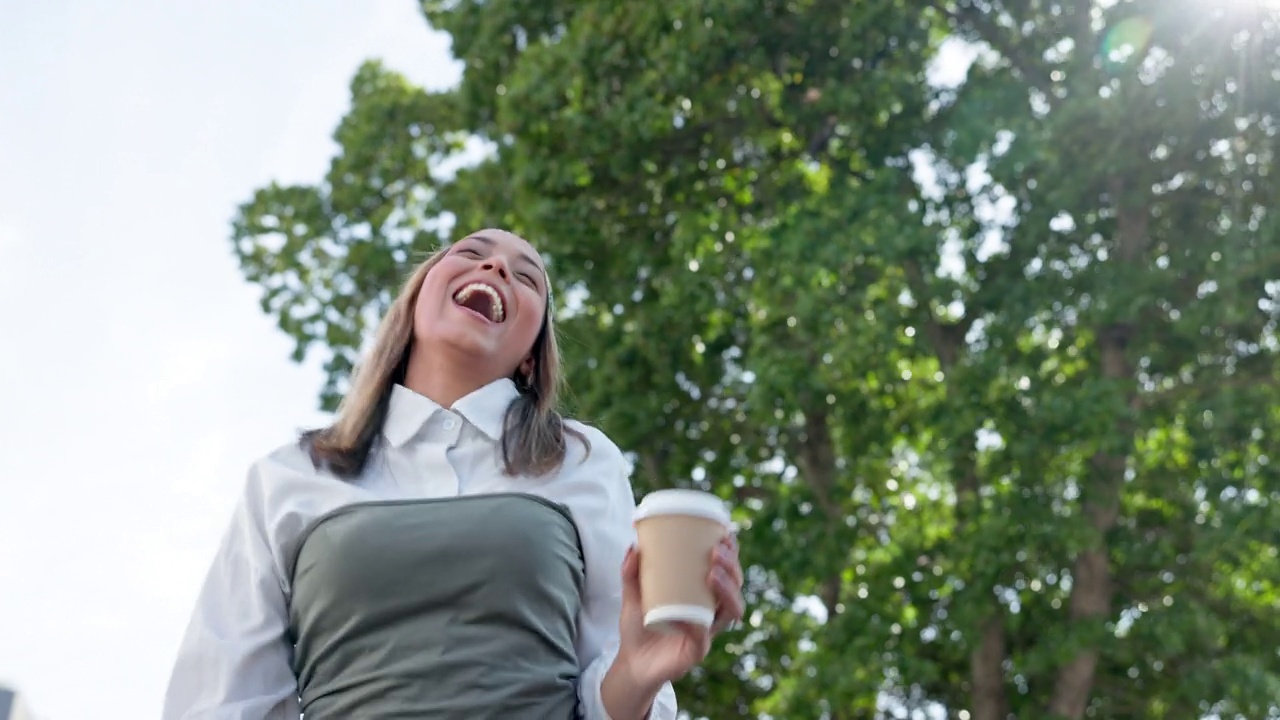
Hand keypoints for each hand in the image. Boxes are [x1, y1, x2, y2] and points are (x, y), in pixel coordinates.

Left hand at [614, 535, 745, 686]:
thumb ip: (631, 572)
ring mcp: (707, 631)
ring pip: (732, 609)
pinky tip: (685, 617)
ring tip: (712, 573)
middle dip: (731, 566)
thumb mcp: (632, 594)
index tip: (725, 534)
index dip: (732, 554)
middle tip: (716, 551)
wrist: (631, 664)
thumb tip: (633, 546)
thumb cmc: (638, 627)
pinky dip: (696, 625)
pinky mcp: (697, 651)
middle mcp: (711, 612)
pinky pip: (704, 637)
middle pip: (736, 586)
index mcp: (702, 595)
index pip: (727, 571)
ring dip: (728, 589)